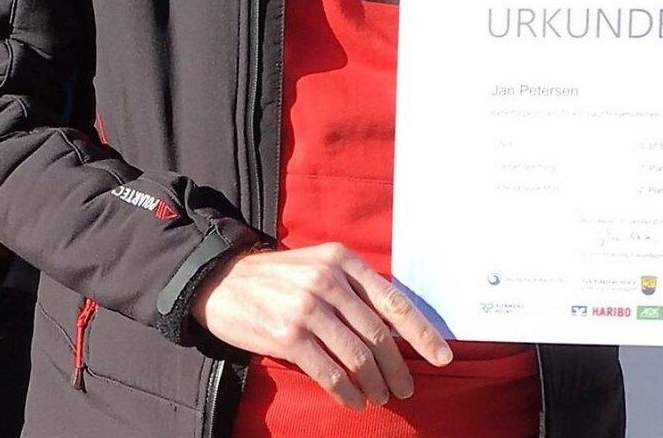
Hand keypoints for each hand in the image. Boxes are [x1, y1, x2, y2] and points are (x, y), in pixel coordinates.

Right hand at [193, 242, 452, 409]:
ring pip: (357, 356)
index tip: (442, 356)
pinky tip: (353, 400)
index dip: (422, 333)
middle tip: (406, 389)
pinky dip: (346, 391)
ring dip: (374, 383)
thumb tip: (394, 329)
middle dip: (398, 368)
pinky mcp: (287, 336)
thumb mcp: (320, 265)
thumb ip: (354, 289)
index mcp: (344, 261)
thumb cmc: (278, 278)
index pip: (395, 301)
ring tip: (380, 397)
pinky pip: (328, 371)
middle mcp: (329, 281)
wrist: (221, 281)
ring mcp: (308, 309)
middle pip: (378, 334)